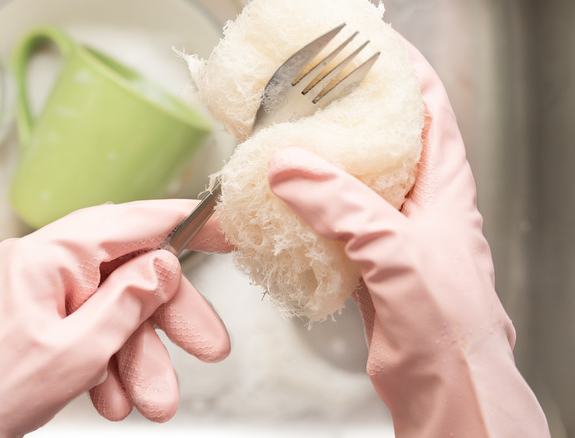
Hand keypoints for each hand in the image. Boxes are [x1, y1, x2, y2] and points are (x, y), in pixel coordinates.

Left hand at [0, 200, 231, 436]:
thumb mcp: (80, 350)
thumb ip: (129, 302)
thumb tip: (166, 264)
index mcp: (48, 255)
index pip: (132, 221)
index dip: (185, 222)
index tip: (223, 227)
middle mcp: (40, 262)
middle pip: (126, 274)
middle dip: (165, 319)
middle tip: (209, 346)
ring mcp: (34, 289)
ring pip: (107, 309)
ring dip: (135, 355)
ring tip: (152, 401)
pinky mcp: (31, 315)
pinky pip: (82, 326)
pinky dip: (104, 360)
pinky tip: (113, 396)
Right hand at [266, 40, 549, 435]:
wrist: (445, 386)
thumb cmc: (449, 321)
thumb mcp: (397, 249)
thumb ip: (342, 206)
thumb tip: (288, 167)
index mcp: (444, 185)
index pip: (428, 108)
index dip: (401, 71)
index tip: (366, 45)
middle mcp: (419, 204)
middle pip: (381, 141)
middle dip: (345, 116)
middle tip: (305, 94)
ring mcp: (390, 234)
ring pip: (348, 186)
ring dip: (315, 169)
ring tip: (278, 145)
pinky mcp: (365, 265)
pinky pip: (327, 229)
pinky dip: (299, 218)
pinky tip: (274, 211)